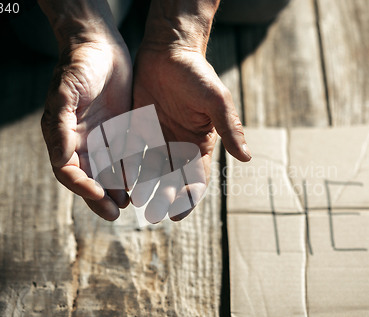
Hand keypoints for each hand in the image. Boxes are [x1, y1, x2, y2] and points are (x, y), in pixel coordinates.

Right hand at [41, 38, 132, 220]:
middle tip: (115, 212)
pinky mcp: (119, 130)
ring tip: (127, 203)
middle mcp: (80, 141)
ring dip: (115, 188)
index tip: (99, 196)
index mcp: (62, 135)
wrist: (101, 45)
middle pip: (88, 177)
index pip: (69, 171)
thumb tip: (61, 161)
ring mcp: (100, 136)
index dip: (82, 187)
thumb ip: (62, 126)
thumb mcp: (67, 92)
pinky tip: (139, 182)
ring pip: (107, 171)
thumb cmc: (79, 65)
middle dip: (100, 196)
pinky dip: (129, 171)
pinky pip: (123, 156)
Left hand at [129, 42, 251, 220]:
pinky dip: (128, 169)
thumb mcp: (216, 100)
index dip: (188, 198)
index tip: (176, 215)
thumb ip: (229, 128)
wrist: (168, 50)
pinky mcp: (139, 129)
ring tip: (137, 202)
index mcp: (200, 144)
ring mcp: (159, 139)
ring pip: (151, 171)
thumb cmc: (197, 73)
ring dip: (146, 187)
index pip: (196, 179)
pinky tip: (120, 181)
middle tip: (153, 215)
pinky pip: (133, 154)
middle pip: (172, 180)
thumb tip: (247, 158)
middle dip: (164, 198)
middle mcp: (180, 146)